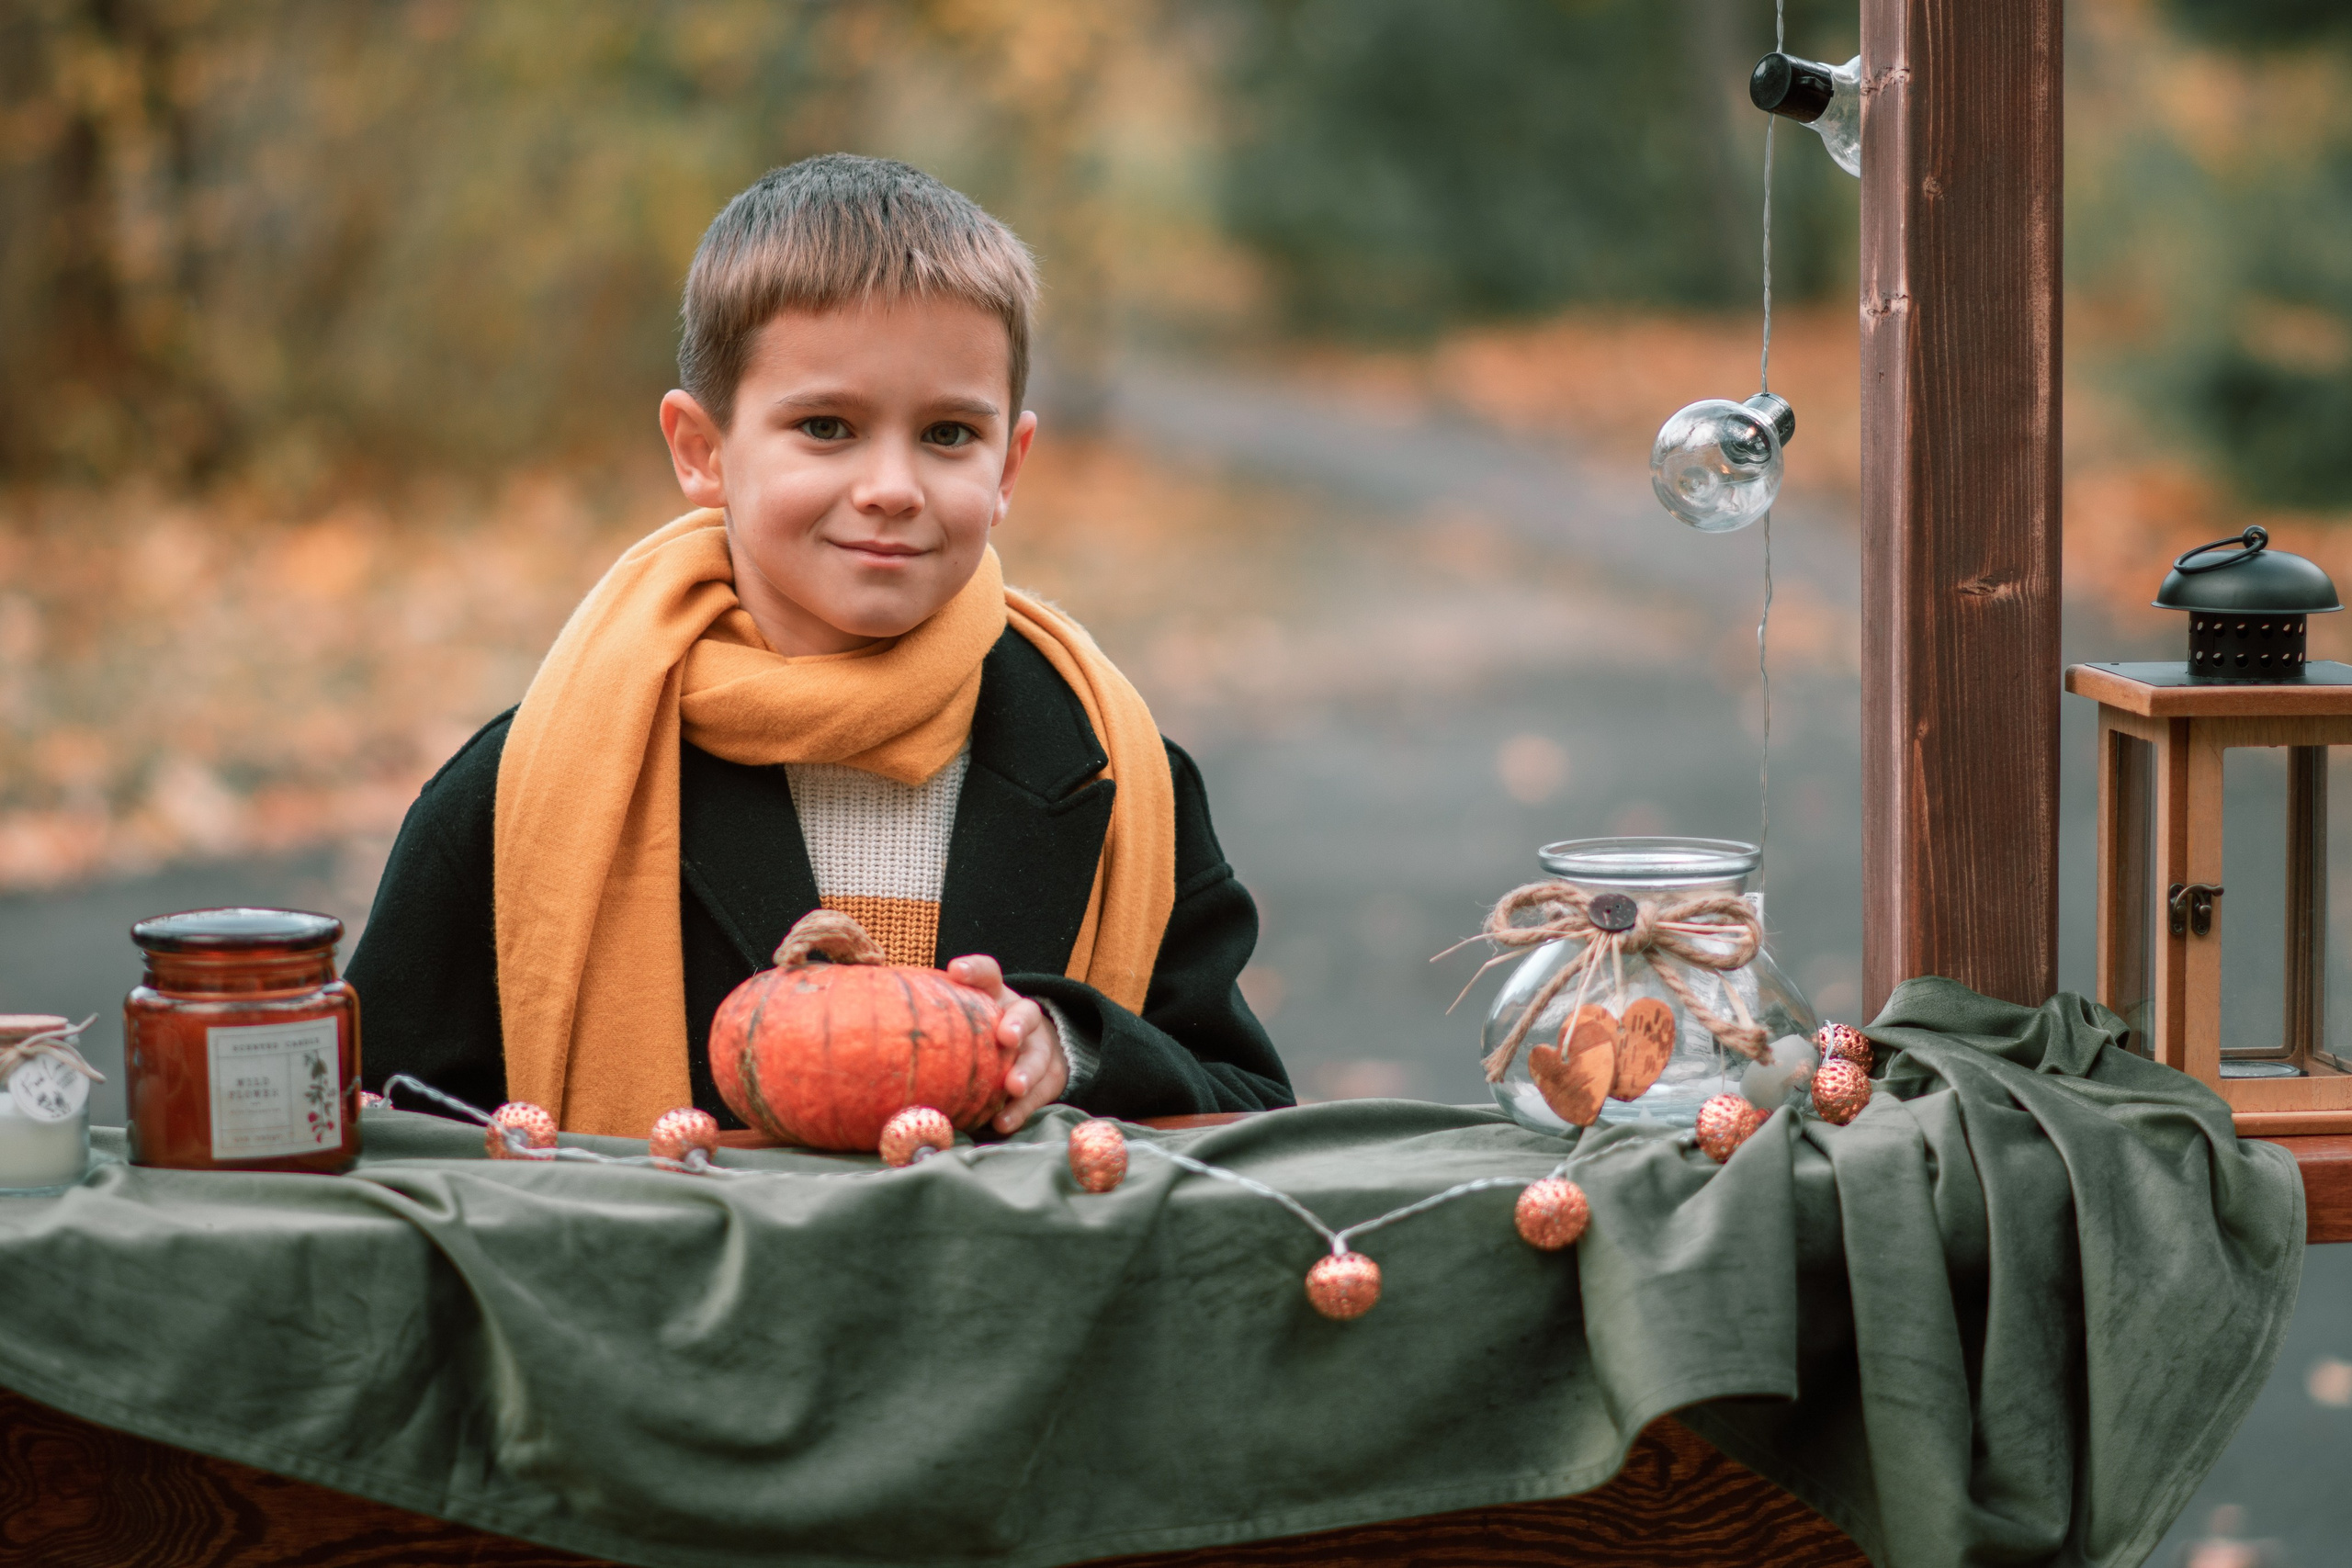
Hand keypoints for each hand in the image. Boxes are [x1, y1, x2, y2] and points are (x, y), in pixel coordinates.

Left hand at [945, 954, 1067, 1132]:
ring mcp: (1038, 1046)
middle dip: (1017, 1024)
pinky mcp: (1049, 1075)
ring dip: (1025, 1070)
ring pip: (1039, 1054)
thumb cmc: (976, 1036)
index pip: (987, 974)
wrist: (1029, 1049)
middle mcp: (1019, 1016)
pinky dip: (1022, 1108)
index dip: (974, 970)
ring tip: (1012, 1086)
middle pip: (1025, 1012)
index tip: (956, 971)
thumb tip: (865, 1032)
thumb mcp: (960, 1021)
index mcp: (994, 997)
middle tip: (1006, 1038)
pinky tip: (1002, 1121)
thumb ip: (929, 1023)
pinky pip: (1041, 1093)